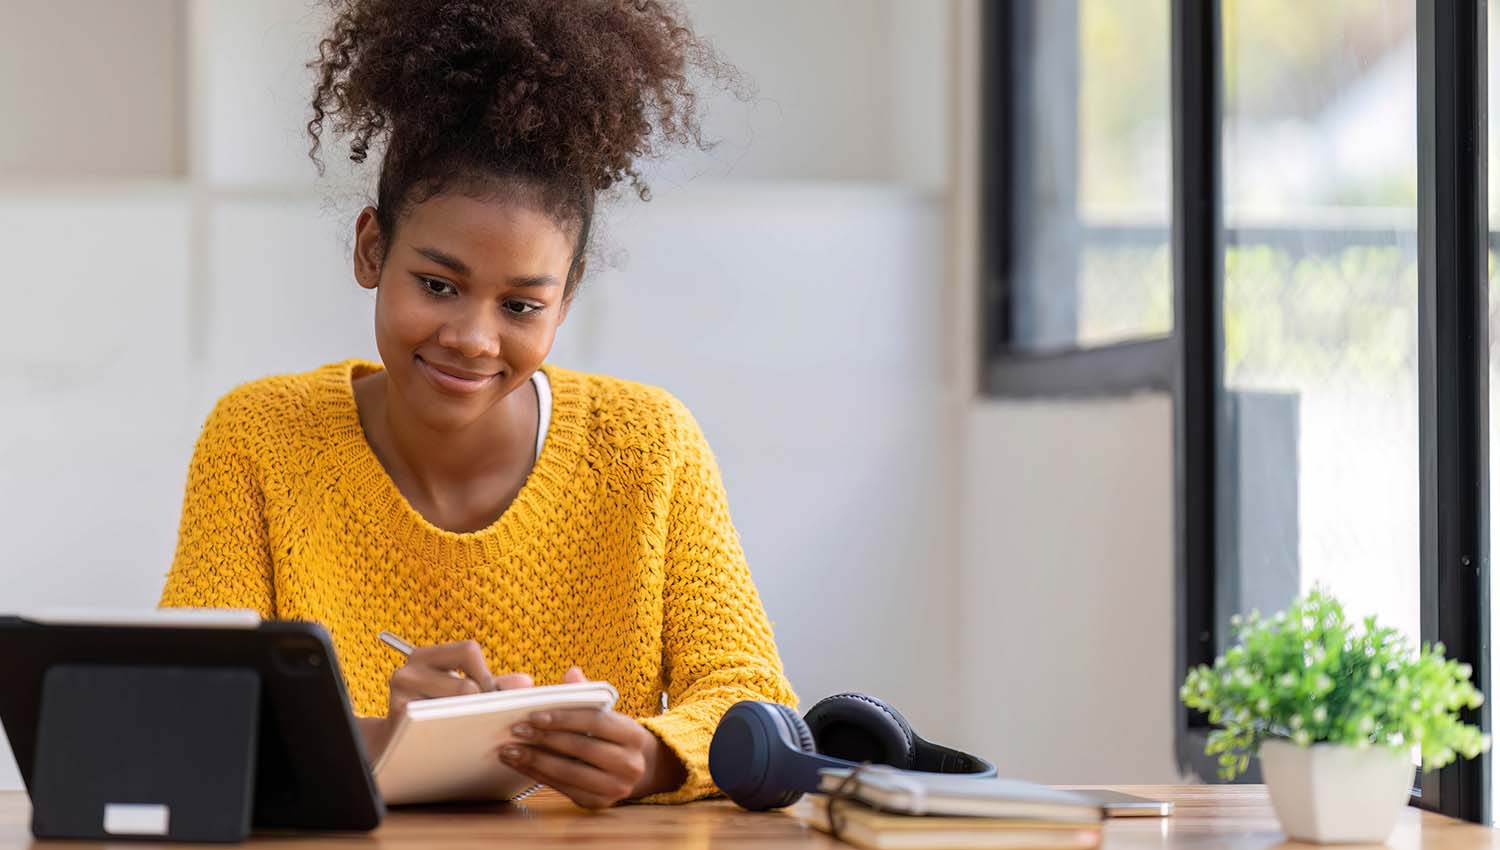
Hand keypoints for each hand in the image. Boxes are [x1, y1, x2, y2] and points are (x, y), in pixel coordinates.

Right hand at [362, 640, 534, 761]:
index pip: (468, 650)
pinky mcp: (398, 721)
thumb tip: (527, 683)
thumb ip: (494, 685)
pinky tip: (456, 740)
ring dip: (470, 721)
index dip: (487, 674)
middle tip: (485, 720)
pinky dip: (454, 733)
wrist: (392, 745)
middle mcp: (409, 670)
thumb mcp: (459, 692)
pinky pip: (438, 726)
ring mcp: (400, 696)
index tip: (492, 697)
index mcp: (425, 656)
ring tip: (471, 729)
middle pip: (465, 684)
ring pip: (454, 706)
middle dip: (482, 704)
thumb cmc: (434, 713)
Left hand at [500, 667, 686, 807]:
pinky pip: (563, 788)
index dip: (563, 718)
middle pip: (580, 748)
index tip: (533, 715)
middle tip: (515, 731)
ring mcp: (615, 787)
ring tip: (510, 750)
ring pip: (569, 772)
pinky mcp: (597, 803)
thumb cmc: (614, 735)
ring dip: (535, 760)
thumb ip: (588, 694)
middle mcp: (629, 764)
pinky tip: (520, 765)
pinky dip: (538, 775)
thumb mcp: (608, 714)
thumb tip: (571, 673)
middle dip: (544, 738)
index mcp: (632, 735)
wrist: (638, 769)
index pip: (595, 722)